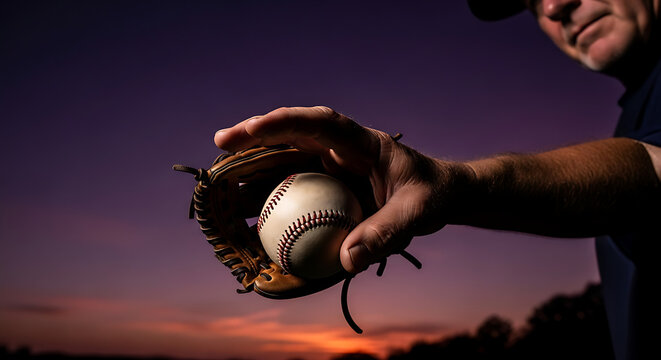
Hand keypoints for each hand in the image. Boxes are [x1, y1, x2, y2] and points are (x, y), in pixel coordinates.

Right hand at [214, 106, 473, 272]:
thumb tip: (347, 260)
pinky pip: (293, 188)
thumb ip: (386, 232)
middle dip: (253, 140)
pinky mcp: (327, 184)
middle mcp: (339, 148)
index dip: (280, 123)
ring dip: (254, 172)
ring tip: (222, 192)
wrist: (441, 196)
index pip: (317, 122)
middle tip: (219, 151)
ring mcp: (331, 165)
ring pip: (285, 161)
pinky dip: (270, 198)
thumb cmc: (432, 195)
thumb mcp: (418, 212)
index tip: (248, 132)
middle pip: (290, 136)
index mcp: (361, 141)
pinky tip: (250, 217)